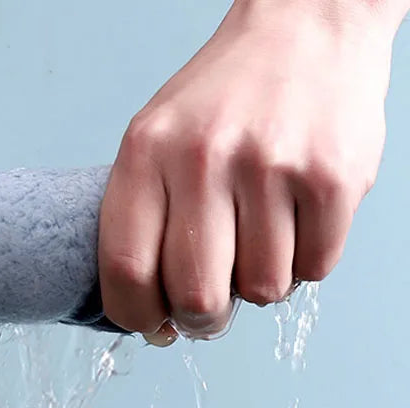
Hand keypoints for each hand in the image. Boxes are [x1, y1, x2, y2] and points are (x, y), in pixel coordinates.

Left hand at [98, 0, 395, 343]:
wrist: (305, 29)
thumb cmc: (220, 106)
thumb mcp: (154, 143)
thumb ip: (142, 225)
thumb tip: (152, 320)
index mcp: (145, 153)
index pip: (126, 271)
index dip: (138, 317)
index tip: (153, 325)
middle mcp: (204, 157)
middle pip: (196, 296)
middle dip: (202, 319)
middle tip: (209, 306)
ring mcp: (272, 165)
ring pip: (261, 291)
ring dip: (259, 282)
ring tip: (258, 236)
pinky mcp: (333, 176)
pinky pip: (313, 269)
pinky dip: (304, 261)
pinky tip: (295, 220)